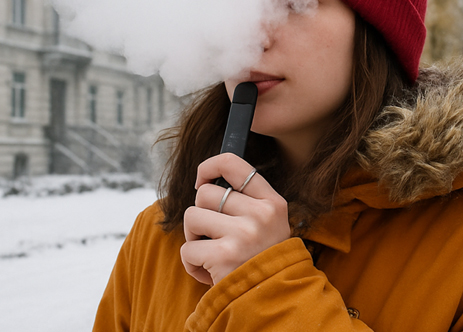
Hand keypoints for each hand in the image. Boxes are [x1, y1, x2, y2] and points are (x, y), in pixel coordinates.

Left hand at [181, 153, 289, 284]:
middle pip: (205, 193)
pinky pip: (187, 249)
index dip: (209, 166)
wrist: (275, 299)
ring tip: (211, 253)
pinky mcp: (225, 256)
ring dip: (193, 238)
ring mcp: (243, 234)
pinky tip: (209, 272)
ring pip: (192, 216)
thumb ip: (247, 202)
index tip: (201, 179)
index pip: (234, 164)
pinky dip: (191, 263)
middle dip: (201, 214)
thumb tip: (205, 182)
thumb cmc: (263, 260)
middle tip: (213, 235)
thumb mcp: (269, 225)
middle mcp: (260, 214)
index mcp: (272, 202)